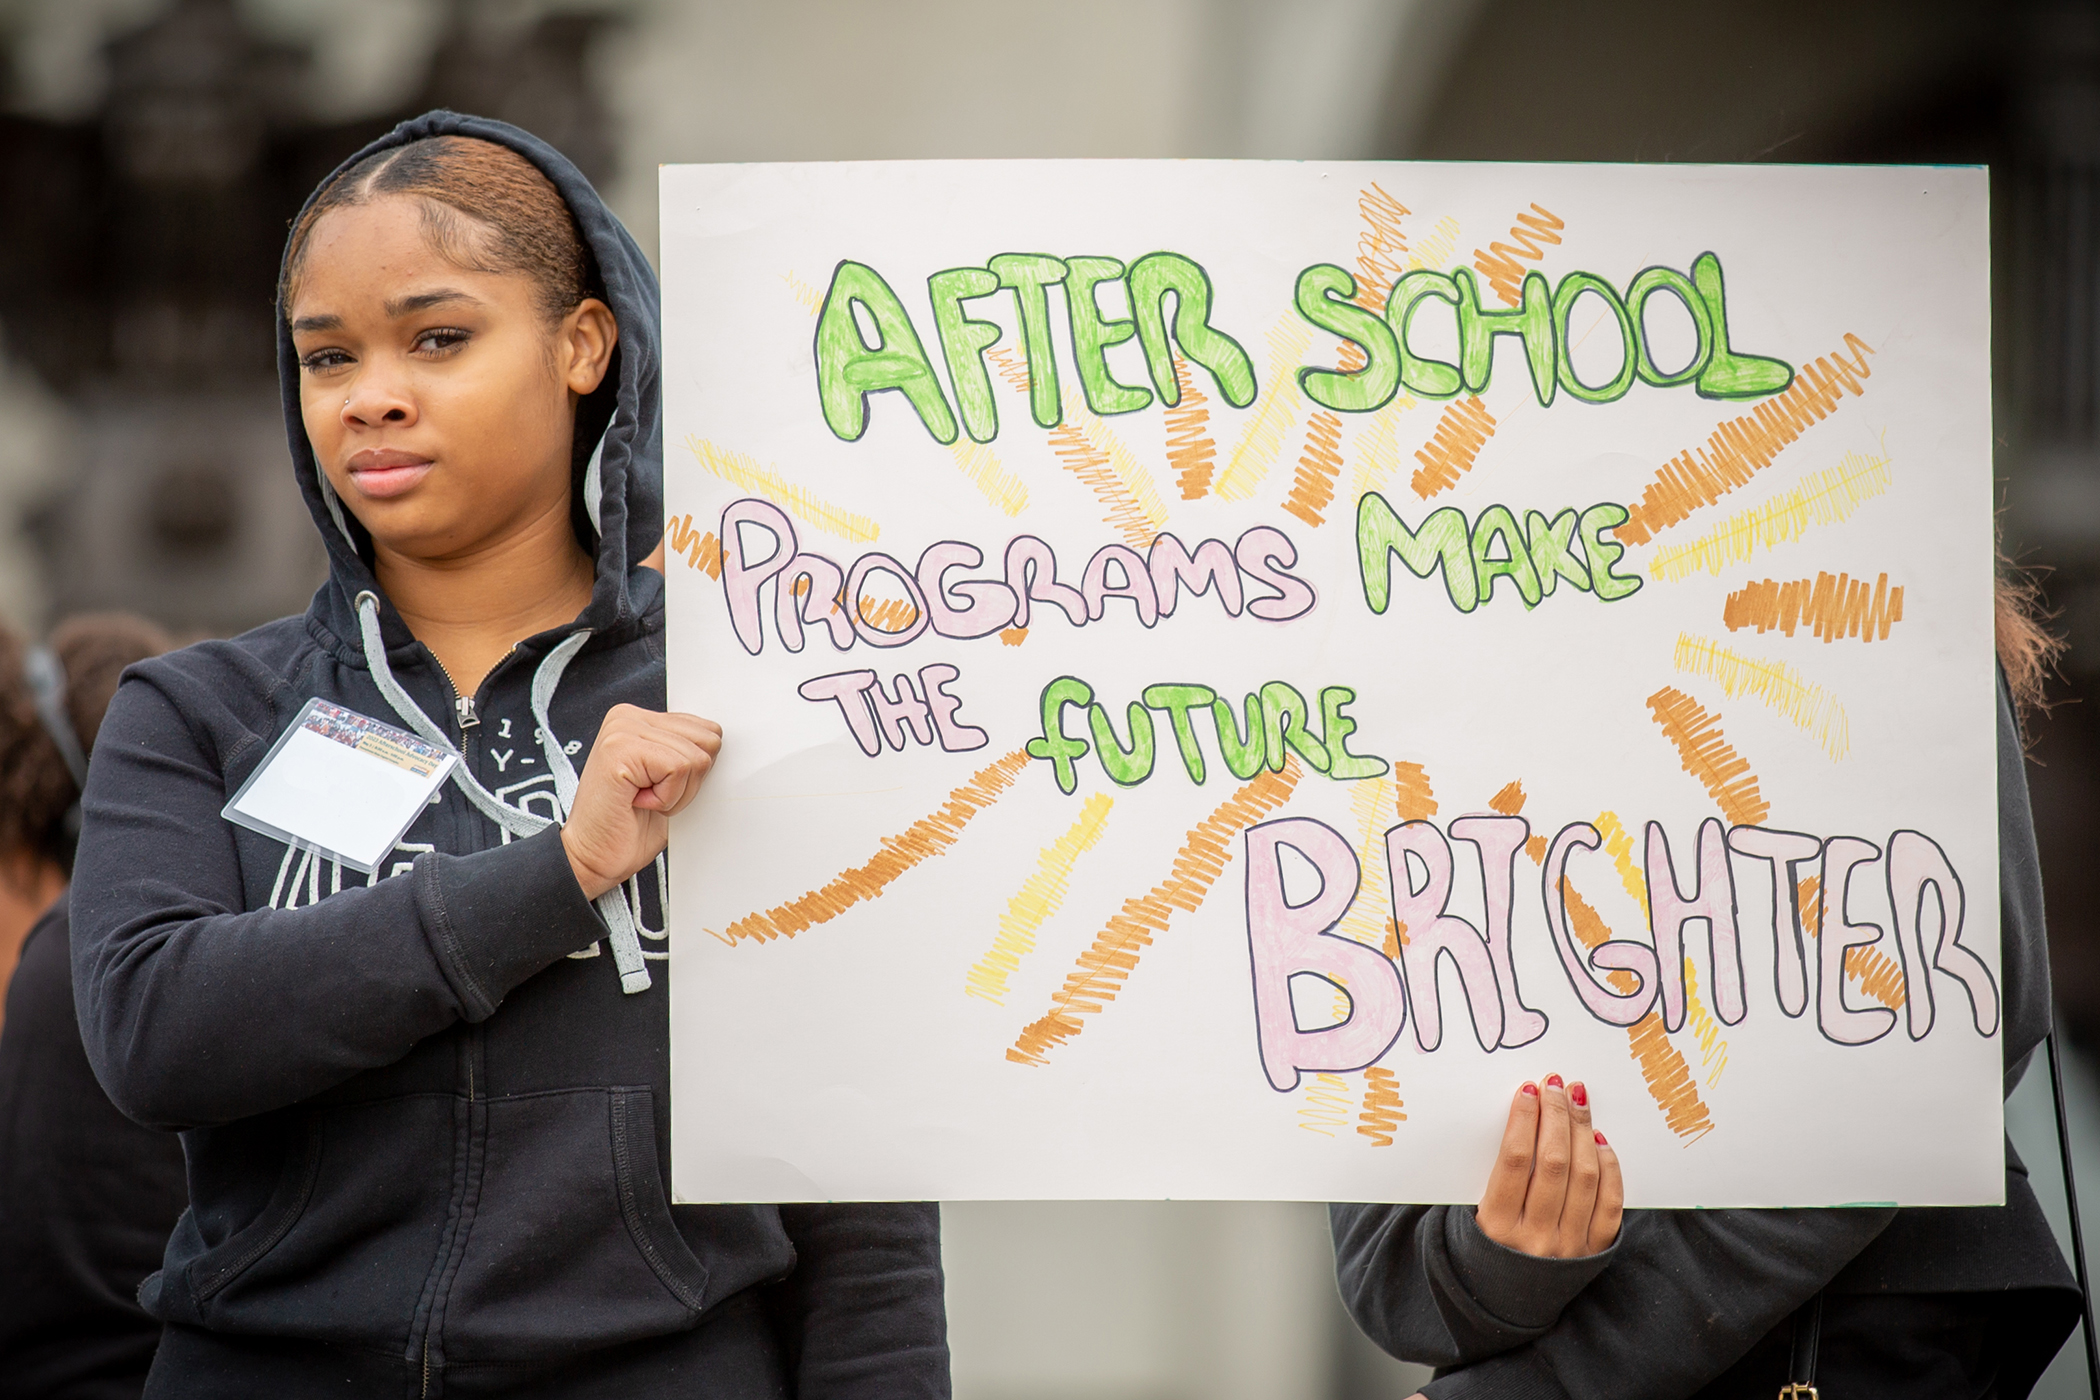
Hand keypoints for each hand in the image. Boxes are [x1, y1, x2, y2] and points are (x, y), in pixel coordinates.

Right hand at [560, 704, 720, 899]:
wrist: (593, 857)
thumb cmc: (630, 826)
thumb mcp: (670, 782)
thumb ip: (689, 754)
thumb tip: (722, 743)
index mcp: (641, 719)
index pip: (706, 729)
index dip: (695, 771)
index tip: (661, 787)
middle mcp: (628, 717)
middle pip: (707, 740)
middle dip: (690, 780)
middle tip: (653, 796)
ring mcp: (622, 730)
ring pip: (695, 757)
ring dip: (676, 793)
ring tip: (643, 800)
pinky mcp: (620, 749)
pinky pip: (678, 769)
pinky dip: (667, 798)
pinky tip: (638, 802)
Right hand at [1475, 1074, 1622, 1257]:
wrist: (1510, 1298)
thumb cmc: (1491, 1243)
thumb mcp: (1479, 1211)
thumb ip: (1502, 1171)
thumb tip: (1528, 1115)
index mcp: (1498, 1225)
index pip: (1515, 1160)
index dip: (1524, 1119)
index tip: (1528, 1091)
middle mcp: (1536, 1237)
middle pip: (1554, 1162)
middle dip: (1556, 1115)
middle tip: (1556, 1086)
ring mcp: (1569, 1244)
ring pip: (1585, 1176)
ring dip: (1582, 1130)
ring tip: (1577, 1101)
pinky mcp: (1594, 1249)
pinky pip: (1610, 1201)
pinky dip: (1608, 1166)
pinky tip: (1598, 1140)